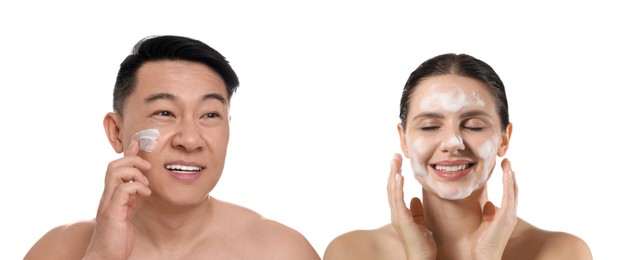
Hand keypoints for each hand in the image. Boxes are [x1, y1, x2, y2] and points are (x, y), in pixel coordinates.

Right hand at [84, 141, 151, 259]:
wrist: (106, 256)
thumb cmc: (117, 236)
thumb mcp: (127, 211)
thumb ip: (131, 196)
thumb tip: (139, 183)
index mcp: (111, 194)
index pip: (116, 167)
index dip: (128, 153)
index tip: (138, 143)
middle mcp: (107, 196)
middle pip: (113, 164)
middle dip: (132, 159)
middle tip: (147, 168)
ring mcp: (108, 203)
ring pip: (115, 172)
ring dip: (135, 172)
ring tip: (146, 184)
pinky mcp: (112, 213)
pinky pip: (124, 190)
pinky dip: (137, 187)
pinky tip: (146, 194)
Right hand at [388, 153, 435, 259]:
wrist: (422, 258)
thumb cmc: (422, 244)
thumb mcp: (420, 224)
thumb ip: (416, 211)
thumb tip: (415, 199)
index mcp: (400, 213)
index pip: (396, 190)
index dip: (395, 176)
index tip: (398, 163)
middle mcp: (396, 213)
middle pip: (391, 187)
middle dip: (393, 171)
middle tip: (394, 156)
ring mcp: (398, 216)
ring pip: (393, 191)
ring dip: (393, 174)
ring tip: (395, 161)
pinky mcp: (402, 219)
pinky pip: (398, 200)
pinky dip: (398, 187)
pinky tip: (399, 176)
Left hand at [472, 158, 517, 259]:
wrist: (485, 257)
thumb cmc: (484, 243)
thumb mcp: (486, 224)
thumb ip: (489, 214)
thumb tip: (489, 203)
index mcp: (505, 215)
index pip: (509, 194)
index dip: (508, 181)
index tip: (505, 168)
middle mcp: (510, 214)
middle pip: (513, 190)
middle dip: (510, 175)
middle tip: (507, 161)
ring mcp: (509, 216)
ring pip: (512, 191)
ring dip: (510, 176)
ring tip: (507, 163)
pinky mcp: (505, 218)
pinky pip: (508, 196)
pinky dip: (508, 184)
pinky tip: (507, 173)